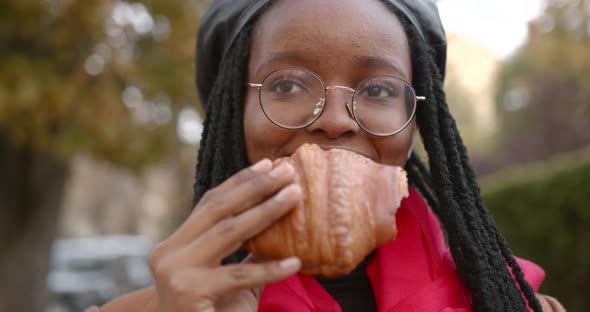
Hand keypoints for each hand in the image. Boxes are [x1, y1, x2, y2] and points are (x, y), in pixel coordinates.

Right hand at [148, 159, 302, 311]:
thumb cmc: (209, 311)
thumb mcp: (223, 275)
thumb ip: (240, 249)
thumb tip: (273, 215)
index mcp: (174, 244)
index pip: (210, 203)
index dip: (239, 182)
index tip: (267, 164)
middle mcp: (168, 253)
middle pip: (218, 210)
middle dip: (255, 187)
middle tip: (286, 171)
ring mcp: (176, 271)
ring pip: (229, 232)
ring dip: (266, 211)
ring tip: (295, 196)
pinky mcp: (190, 292)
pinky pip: (239, 275)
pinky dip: (270, 268)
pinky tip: (296, 262)